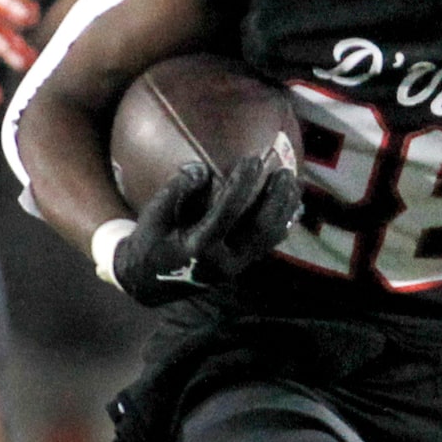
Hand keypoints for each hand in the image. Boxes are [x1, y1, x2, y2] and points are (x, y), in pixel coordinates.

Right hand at [112, 154, 301, 306]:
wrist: (148, 282)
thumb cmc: (150, 242)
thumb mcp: (155, 215)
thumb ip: (177, 190)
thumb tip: (203, 169)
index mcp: (198, 248)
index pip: (227, 212)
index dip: (242, 184)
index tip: (253, 160)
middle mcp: (222, 262)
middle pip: (260, 228)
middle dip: (275, 198)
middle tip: (284, 171)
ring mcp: (235, 268)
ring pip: (269, 238)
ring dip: (284, 209)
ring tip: (293, 183)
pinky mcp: (241, 268)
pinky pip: (267, 245)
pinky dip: (281, 223)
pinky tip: (290, 204)